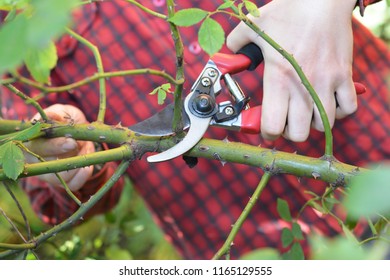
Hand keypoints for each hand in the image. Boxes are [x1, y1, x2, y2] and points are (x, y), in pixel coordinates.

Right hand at [25, 104, 94, 190]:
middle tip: (80, 148)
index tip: (71, 142)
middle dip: (66, 159)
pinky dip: (83, 175)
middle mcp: (35, 162)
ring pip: (61, 178)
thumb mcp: (61, 113)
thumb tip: (51, 116)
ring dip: (77, 165)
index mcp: (30, 143)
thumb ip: (56, 115)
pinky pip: (73, 185)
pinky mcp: (62, 182)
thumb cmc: (64, 120)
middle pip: (47, 167)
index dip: (54, 147)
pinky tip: (88, 165)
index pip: (37, 149)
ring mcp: (48, 173)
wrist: (78, 132)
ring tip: (84, 152)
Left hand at [227, 0, 356, 140]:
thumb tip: (228, 59)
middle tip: (286, 119)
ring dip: (313, 123)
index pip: (273, 126)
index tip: (267, 127)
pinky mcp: (345, 76)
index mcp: (278, 78)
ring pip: (324, 125)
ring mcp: (327, 82)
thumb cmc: (289, 12)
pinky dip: (339, 111)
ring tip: (305, 111)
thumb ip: (235, 46)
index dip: (267, 133)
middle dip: (289, 132)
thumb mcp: (253, 26)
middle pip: (299, 134)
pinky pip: (349, 108)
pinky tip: (328, 101)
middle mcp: (303, 85)